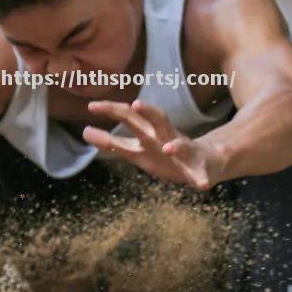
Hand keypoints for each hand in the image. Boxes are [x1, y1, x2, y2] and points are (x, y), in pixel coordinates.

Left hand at [82, 99, 220, 190]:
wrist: (204, 160)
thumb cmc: (165, 153)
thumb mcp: (138, 148)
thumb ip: (114, 143)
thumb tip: (86, 133)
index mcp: (149, 134)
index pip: (129, 117)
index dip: (112, 111)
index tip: (92, 106)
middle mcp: (165, 139)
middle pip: (154, 124)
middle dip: (147, 115)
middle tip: (134, 106)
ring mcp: (184, 154)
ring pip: (180, 146)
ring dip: (176, 147)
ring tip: (169, 148)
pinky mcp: (199, 169)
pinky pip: (201, 175)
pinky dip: (202, 179)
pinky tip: (201, 185)